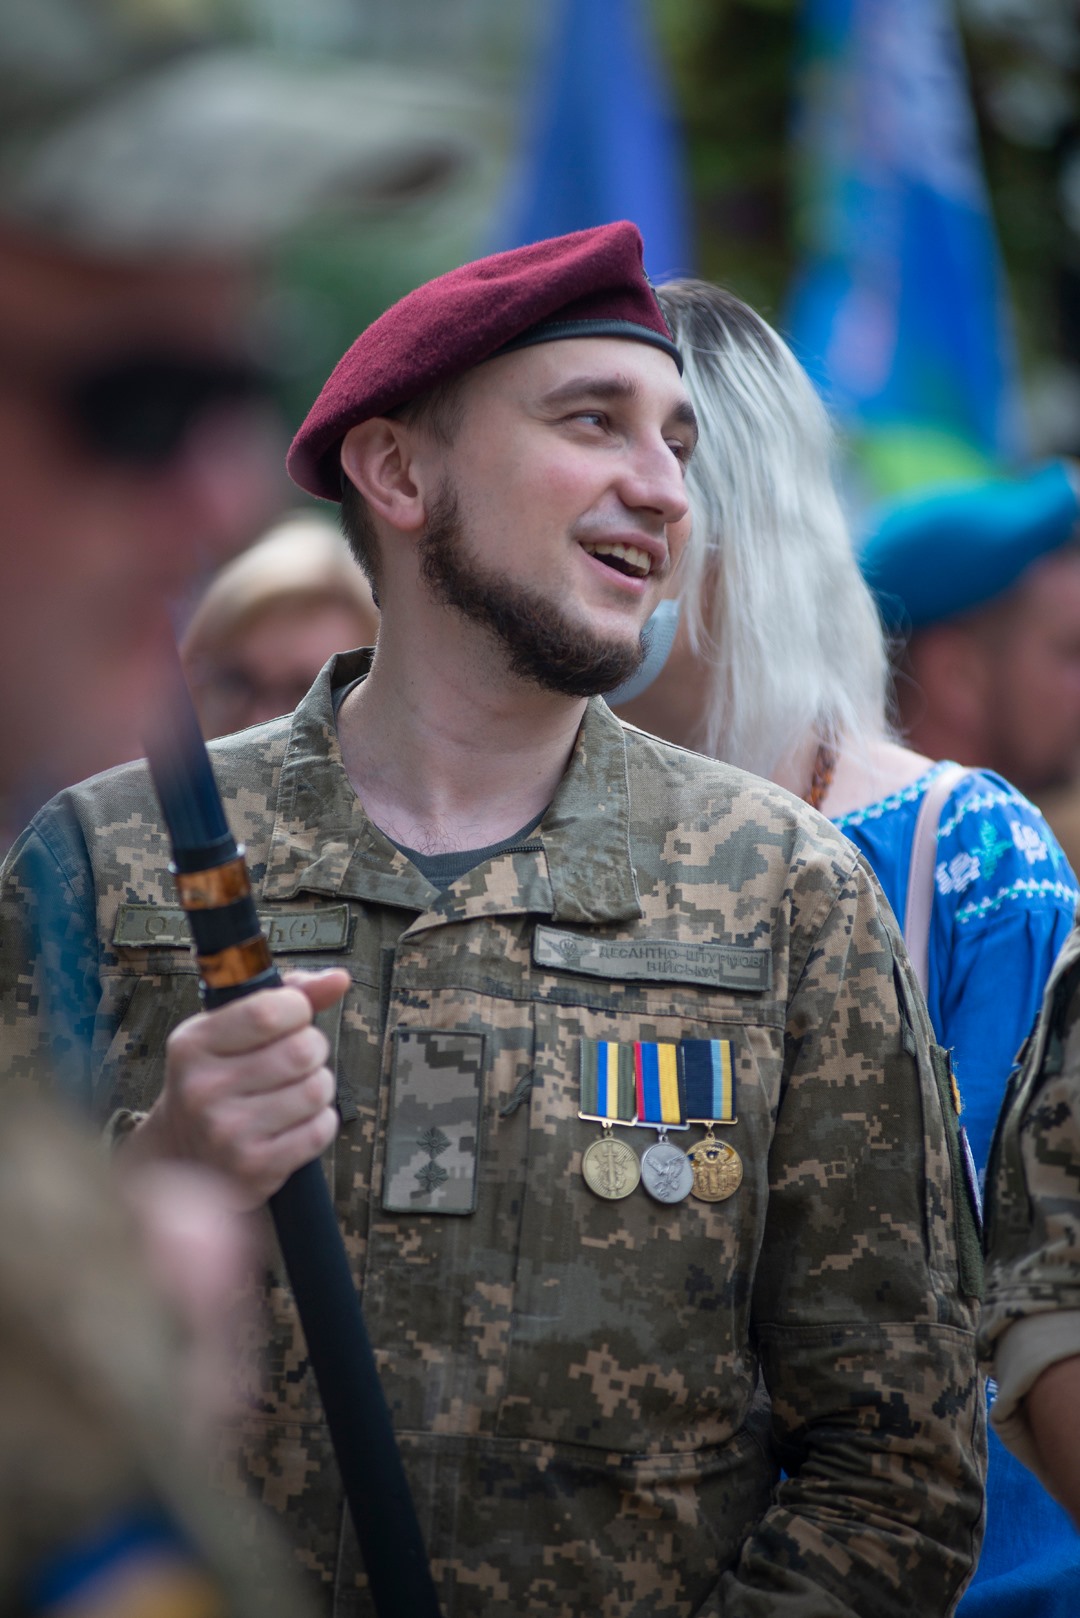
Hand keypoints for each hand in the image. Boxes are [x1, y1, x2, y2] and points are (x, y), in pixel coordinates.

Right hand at [125, 967, 349, 1207]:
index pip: (268, 1012)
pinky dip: (319, 1120)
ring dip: (318, 1085)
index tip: (292, 1016)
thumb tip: (339, 980)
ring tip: (294, 1089)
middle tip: (296, 1058)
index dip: (297, 1009)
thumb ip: (286, 995)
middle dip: (312, 1049)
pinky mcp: (256, 1167)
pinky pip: (321, 1128)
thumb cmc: (218, 1078)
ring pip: (317, 1090)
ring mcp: (228, 1133)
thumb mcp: (230, 1028)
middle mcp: (204, 1089)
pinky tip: (295, 1120)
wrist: (184, 1155)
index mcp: (193, 1045)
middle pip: (302, 1051)